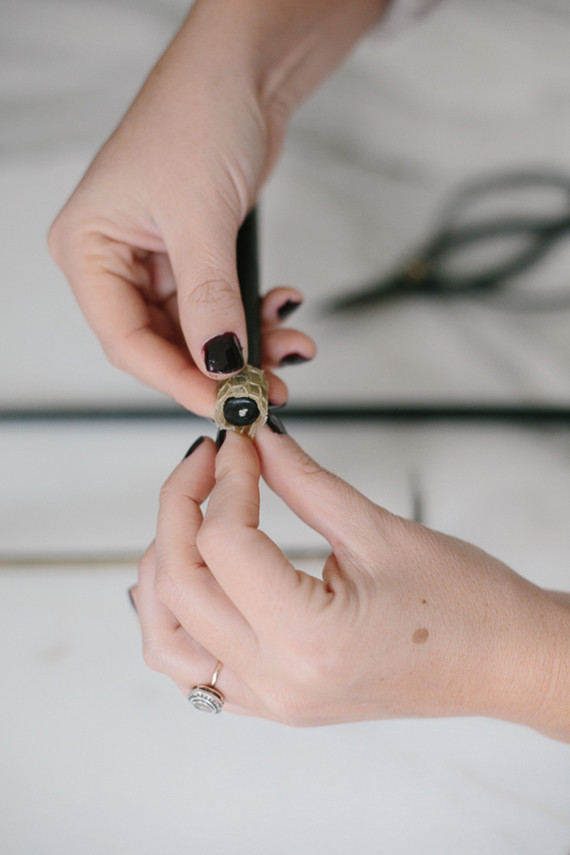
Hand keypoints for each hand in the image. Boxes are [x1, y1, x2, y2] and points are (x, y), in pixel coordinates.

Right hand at [47, 0, 384, 415]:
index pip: (125, 340)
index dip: (177, 378)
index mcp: (87, 249)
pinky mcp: (194, 257)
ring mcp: (156, 261)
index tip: (225, 401)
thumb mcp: (199, 218)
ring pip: (198, 332)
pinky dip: (253, 316)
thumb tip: (219, 365)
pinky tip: (284, 308)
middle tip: (265, 390)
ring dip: (246, 346)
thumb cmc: (198, 115)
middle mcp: (115, 260)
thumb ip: (209, 300)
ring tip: (290, 348)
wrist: (244, 71)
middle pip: (162, 343)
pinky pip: (220, 307)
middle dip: (219, 367)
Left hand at [133, 427, 569, 739]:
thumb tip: (259, 442)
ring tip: (193, 516)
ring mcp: (270, 701)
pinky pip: (192, 668)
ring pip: (166, 638)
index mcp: (308, 639)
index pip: (224, 545)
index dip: (228, 480)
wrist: (504, 662)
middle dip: (180, 508)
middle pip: (179, 586)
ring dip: (165, 569)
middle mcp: (276, 681)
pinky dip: (179, 616)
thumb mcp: (379, 530)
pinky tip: (198, 573)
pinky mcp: (273, 702)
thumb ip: (304, 482)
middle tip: (209, 462)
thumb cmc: (466, 605)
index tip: (244, 445)